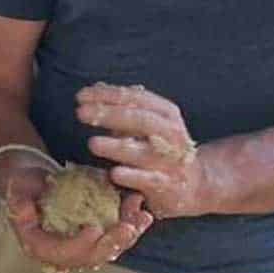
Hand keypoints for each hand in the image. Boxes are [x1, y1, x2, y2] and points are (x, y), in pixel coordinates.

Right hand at [5, 164, 153, 272]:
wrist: (33, 183)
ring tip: (142, 218)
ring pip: (108, 250)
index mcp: (40, 246)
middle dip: (111, 243)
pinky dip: (131, 227)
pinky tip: (143, 214)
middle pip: (90, 257)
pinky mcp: (96, 236)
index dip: (79, 246)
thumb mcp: (17, 189)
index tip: (94, 229)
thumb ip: (19, 202)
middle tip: (127, 227)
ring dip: (127, 236)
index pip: (61, 254)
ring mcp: (81, 246)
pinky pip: (116, 237)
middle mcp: (62, 252)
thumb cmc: (25, 185)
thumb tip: (24, 212)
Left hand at [79, 83, 213, 219]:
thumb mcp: (147, 124)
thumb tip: (96, 88)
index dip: (108, 95)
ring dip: (116, 147)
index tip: (81, 96)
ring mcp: (169, 159)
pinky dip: (131, 176)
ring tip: (93, 143)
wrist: (192, 182)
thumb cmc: (160, 150)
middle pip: (139, 119)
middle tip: (81, 113)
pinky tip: (114, 174)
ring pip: (142, 151)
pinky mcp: (166, 184)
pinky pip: (147, 179)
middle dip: (109, 115)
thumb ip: (123, 109)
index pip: (135, 98)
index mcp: (165, 113)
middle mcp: (170, 133)